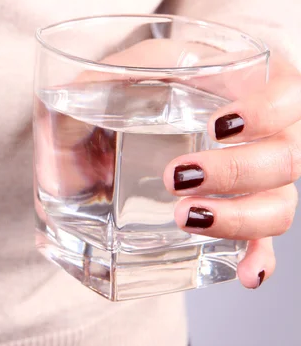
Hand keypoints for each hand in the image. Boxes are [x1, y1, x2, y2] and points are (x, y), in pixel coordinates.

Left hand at [35, 39, 298, 289]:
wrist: (129, 119)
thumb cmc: (137, 85)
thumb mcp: (122, 71)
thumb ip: (103, 80)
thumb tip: (66, 101)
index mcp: (245, 84)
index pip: (289, 93)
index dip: (267, 112)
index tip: (217, 125)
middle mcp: (264, 132)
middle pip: (286, 159)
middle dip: (236, 172)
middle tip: (176, 176)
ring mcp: (253, 176)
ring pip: (278, 205)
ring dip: (240, 218)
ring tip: (187, 218)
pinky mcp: (236, 208)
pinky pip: (261, 239)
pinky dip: (257, 257)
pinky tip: (245, 274)